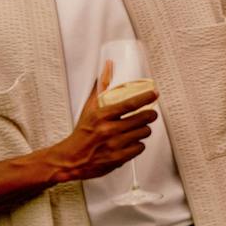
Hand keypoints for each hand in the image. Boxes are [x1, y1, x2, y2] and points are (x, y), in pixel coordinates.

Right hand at [50, 59, 157, 181]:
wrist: (71, 158)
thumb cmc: (82, 132)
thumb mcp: (90, 108)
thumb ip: (101, 87)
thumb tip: (108, 66)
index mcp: (102, 116)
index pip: (129, 104)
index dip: (145, 97)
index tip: (154, 93)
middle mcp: (109, 130)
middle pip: (141, 119)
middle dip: (150, 115)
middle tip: (151, 113)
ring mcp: (114, 145)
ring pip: (143, 133)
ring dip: (144, 129)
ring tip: (139, 127)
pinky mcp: (118, 158)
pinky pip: (140, 147)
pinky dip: (139, 144)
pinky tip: (132, 140)